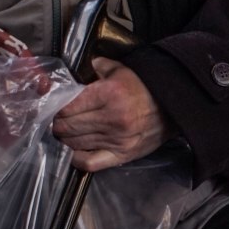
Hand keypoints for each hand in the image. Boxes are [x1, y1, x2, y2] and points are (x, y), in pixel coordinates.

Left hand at [52, 58, 172, 171]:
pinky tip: (74, 150)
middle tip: (56, 120)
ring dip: (65, 139)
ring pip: (75, 143)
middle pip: (68, 126)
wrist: (175, 108)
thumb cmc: (147, 89)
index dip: (56, 107)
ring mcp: (116, 139)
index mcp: (109, 94)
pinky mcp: (122, 154)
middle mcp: (111, 118)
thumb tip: (85, 66)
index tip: (54, 106)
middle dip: (57, 123)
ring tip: (64, 133)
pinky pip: (89, 162)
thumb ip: (101, 66)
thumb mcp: (124, 71)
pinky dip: (76, 158)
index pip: (68, 106)